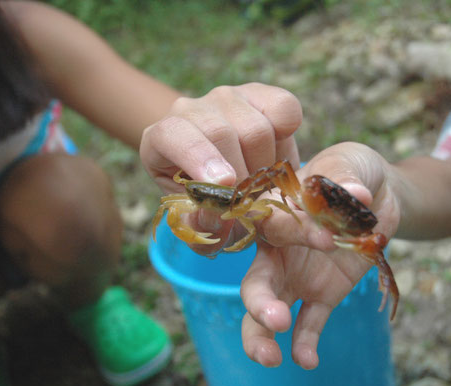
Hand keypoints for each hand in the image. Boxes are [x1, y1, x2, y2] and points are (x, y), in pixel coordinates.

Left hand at [140, 83, 302, 252]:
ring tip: (259, 181)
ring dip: (266, 166)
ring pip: (256, 128)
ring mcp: (226, 97)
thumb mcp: (197, 220)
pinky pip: (284, 107)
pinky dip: (288, 133)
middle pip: (222, 135)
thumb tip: (218, 218)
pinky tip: (276, 153)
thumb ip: (203, 228)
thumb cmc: (207, 200)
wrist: (226, 174)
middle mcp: (191, 110)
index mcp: (162, 139)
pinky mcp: (259, 92)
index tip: (225, 183)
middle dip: (243, 177)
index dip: (199, 157)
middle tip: (250, 200)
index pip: (173, 136)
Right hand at [240, 142, 400, 368]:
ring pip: (270, 307)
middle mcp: (278, 248)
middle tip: (275, 318)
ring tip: (273, 358)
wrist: (377, 194)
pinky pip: (308, 323)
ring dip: (264, 333)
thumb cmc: (352, 171)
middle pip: (256, 279)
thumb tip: (357, 194)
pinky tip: (307, 361)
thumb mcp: (349, 162)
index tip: (324, 237)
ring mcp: (297, 275)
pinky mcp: (322, 294)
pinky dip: (304, 343)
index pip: (273, 225)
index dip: (293, 233)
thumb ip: (345, 177)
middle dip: (258, 302)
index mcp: (277, 210)